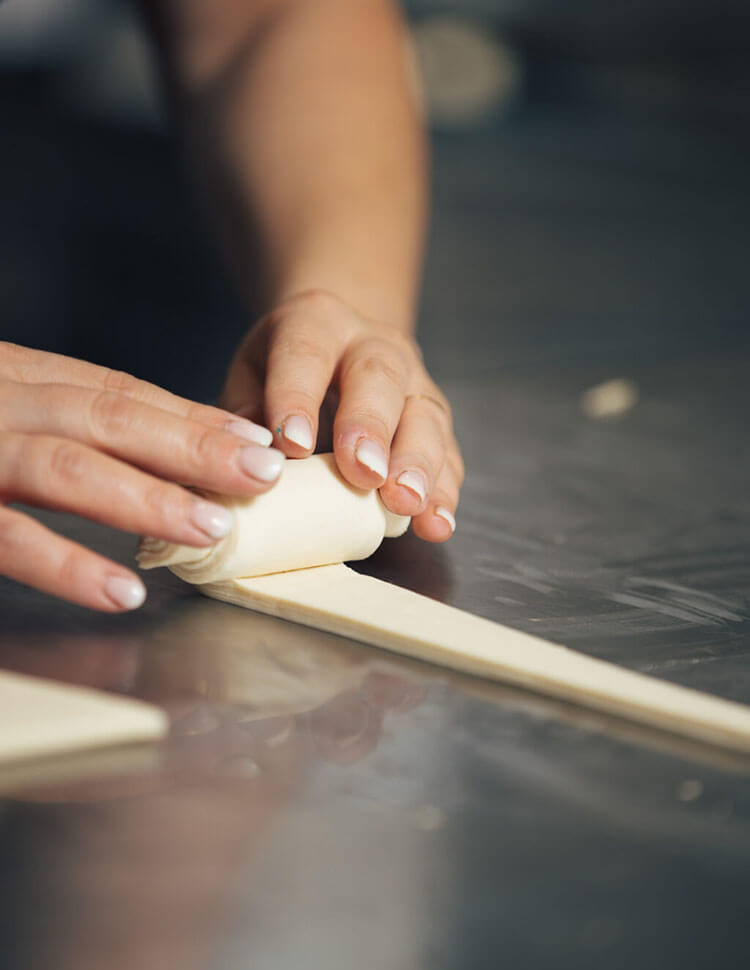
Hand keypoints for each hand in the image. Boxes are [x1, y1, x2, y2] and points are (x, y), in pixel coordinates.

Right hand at [0, 342, 283, 610]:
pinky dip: (70, 565)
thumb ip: (52, 422)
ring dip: (149, 499)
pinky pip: (10, 538)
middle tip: (264, 474)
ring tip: (216, 528)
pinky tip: (125, 591)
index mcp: (12, 379)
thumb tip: (157, 447)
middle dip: (193, 447)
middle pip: (106, 418)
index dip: (189, 418)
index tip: (255, 440)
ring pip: (67, 469)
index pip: (114, 394)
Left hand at [221, 290, 463, 541]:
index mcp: (316, 323)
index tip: (292, 446)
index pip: (307, 353)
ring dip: (419, 464)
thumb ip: (244, 409)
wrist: (339, 346)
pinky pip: (449, 454)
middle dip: (372, 428)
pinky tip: (436, 524)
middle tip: (363, 473)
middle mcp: (374, 344)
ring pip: (426, 415)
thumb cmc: (283, 371)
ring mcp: (414, 381)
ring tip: (407, 503)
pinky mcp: (437, 420)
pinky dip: (445, 492)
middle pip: (380, 378)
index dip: (299, 397)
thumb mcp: (251, 373)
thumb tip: (247, 456)